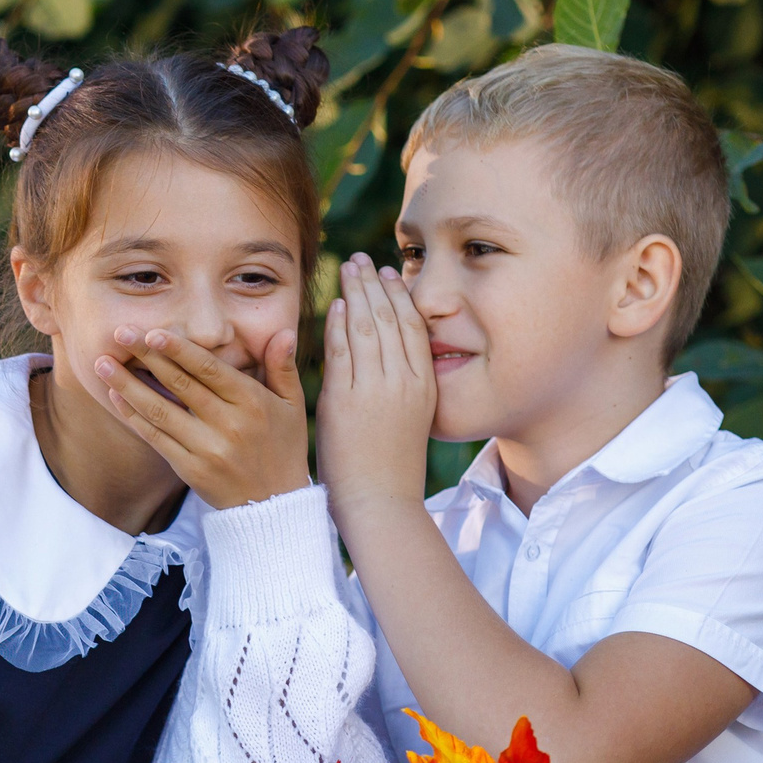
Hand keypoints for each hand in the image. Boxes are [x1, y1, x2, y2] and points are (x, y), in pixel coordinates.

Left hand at [95, 325, 310, 510]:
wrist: (273, 507)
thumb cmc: (283, 449)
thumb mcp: (292, 407)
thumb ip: (283, 368)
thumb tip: (285, 332)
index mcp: (252, 403)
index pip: (209, 369)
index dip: (178, 349)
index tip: (151, 332)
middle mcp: (228, 425)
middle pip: (180, 384)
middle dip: (147, 356)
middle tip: (119, 333)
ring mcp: (206, 449)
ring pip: (160, 410)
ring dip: (127, 385)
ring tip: (102, 364)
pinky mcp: (190, 470)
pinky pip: (156, 438)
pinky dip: (133, 416)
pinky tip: (116, 396)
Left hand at [318, 254, 437, 526]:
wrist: (379, 503)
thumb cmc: (390, 466)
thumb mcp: (408, 417)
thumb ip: (400, 384)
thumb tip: (387, 357)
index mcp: (425, 386)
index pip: (414, 327)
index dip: (400, 296)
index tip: (388, 273)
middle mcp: (405, 383)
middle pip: (391, 319)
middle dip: (375, 284)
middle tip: (362, 260)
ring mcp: (377, 391)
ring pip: (369, 328)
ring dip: (357, 294)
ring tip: (347, 270)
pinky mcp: (347, 402)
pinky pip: (344, 352)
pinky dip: (341, 324)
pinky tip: (337, 305)